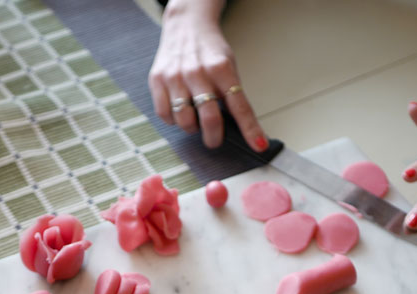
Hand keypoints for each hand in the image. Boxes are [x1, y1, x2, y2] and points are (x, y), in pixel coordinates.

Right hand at [149, 0, 265, 149]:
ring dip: (192, 127)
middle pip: (209, 118)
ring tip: (195, 118)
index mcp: (222, 69)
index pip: (240, 106)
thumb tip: (239, 129)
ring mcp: (175, 76)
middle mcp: (198, 72)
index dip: (250, 129)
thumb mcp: (229, 66)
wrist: (185, 26)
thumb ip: (232, 94)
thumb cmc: (210, 51)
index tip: (259, 145)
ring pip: (184, 120)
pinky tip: (179, 110)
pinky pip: (165, 115)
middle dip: (214, 137)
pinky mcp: (157, 80)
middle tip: (215, 139)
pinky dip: (173, 120)